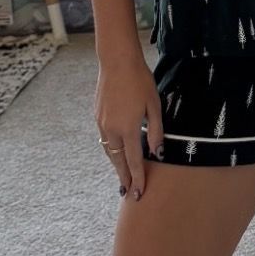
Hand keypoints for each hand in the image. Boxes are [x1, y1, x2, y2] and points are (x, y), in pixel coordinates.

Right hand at [95, 52, 163, 199]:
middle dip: (124, 178)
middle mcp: (112, 130)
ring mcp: (102, 123)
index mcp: (128, 129)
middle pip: (118, 161)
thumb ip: (156, 131)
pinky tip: (116, 153)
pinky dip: (111, 151)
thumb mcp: (155, 106)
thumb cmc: (140, 81)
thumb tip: (157, 152)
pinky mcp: (97, 116)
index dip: (138, 178)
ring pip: (109, 152)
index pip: (134, 161)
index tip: (139, 193)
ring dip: (116, 165)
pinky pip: (104, 140)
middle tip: (128, 193)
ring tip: (122, 177)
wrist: (117, 62)